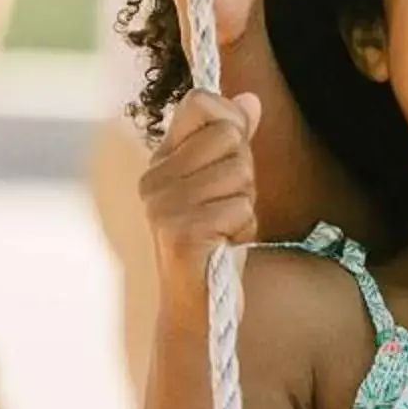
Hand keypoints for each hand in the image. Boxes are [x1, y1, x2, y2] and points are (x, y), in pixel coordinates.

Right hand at [142, 89, 264, 310]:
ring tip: (225, 228)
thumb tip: (252, 98)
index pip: (200, 102)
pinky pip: (241, 208)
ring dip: (246, 204)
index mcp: (162, 160)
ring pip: (240, 172)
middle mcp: (155, 179)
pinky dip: (245, 229)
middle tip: (228, 206)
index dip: (231, 120)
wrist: (200, 309)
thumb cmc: (217, 241)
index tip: (233, 154)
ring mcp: (164, 207)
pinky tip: (224, 246)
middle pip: (230, 136)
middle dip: (245, 172)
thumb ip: (236, 141)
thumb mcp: (227, 185)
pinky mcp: (181, 234)